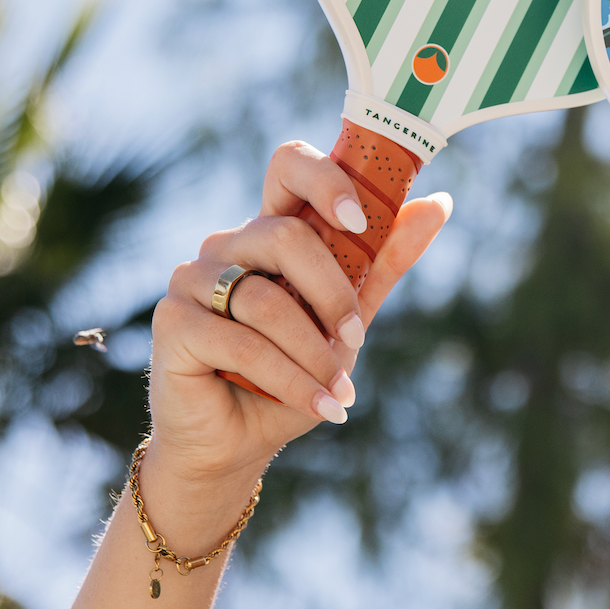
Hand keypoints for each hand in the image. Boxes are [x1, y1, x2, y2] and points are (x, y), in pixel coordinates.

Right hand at [141, 141, 449, 533]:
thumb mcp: (349, 318)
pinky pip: (242, 342)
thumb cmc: (295, 373)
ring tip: (336, 389)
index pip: (289, 166)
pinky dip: (290, 379)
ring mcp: (193, 279)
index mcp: (271, 232)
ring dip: (313, 353)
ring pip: (266, 299)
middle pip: (285, 237)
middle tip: (354, 340)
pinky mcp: (172, 321)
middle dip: (333, 295)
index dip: (325, 181)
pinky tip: (317, 405)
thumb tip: (437, 204)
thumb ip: (383, 262)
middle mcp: (228, 245)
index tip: (359, 221)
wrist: (240, 441)